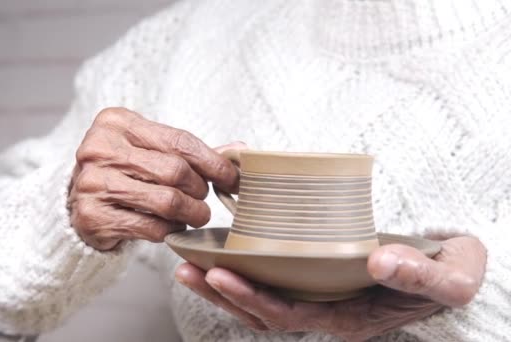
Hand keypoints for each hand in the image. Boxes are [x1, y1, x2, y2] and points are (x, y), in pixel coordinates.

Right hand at [68, 107, 242, 249]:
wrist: (77, 204)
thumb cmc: (124, 173)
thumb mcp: (151, 151)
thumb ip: (192, 151)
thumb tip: (240, 149)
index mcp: (117, 122)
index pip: (180, 141)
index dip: (214, 163)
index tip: (234, 179)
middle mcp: (99, 148)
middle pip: (175, 171)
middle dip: (200, 190)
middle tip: (204, 199)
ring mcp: (93, 183)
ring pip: (166, 201)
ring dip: (191, 214)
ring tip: (195, 216)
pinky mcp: (92, 216)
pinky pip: (151, 227)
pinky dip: (170, 231)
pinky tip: (171, 228)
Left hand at [175, 235, 485, 340]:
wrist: (451, 268)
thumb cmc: (448, 273)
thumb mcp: (451, 277)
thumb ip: (422, 275)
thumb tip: (382, 262)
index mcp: (349, 318)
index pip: (289, 316)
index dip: (253, 300)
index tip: (221, 276)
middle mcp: (327, 311)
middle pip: (262, 310)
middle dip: (222, 292)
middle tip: (186, 268)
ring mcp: (318, 295)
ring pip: (261, 296)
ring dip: (223, 281)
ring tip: (189, 261)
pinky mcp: (316, 274)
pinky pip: (274, 275)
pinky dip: (246, 264)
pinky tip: (224, 245)